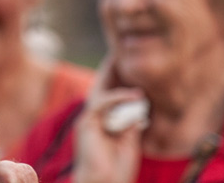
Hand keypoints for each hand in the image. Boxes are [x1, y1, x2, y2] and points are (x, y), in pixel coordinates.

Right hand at [72, 60, 147, 182]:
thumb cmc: (116, 171)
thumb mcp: (129, 142)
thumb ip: (131, 123)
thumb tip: (137, 105)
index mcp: (103, 125)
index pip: (110, 98)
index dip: (118, 83)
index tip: (129, 69)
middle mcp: (93, 120)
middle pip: (101, 89)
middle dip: (109, 72)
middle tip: (118, 54)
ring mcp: (88, 121)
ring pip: (100, 92)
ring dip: (111, 76)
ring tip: (121, 59)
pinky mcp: (86, 124)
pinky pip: (102, 103)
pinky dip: (118, 97)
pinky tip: (134, 94)